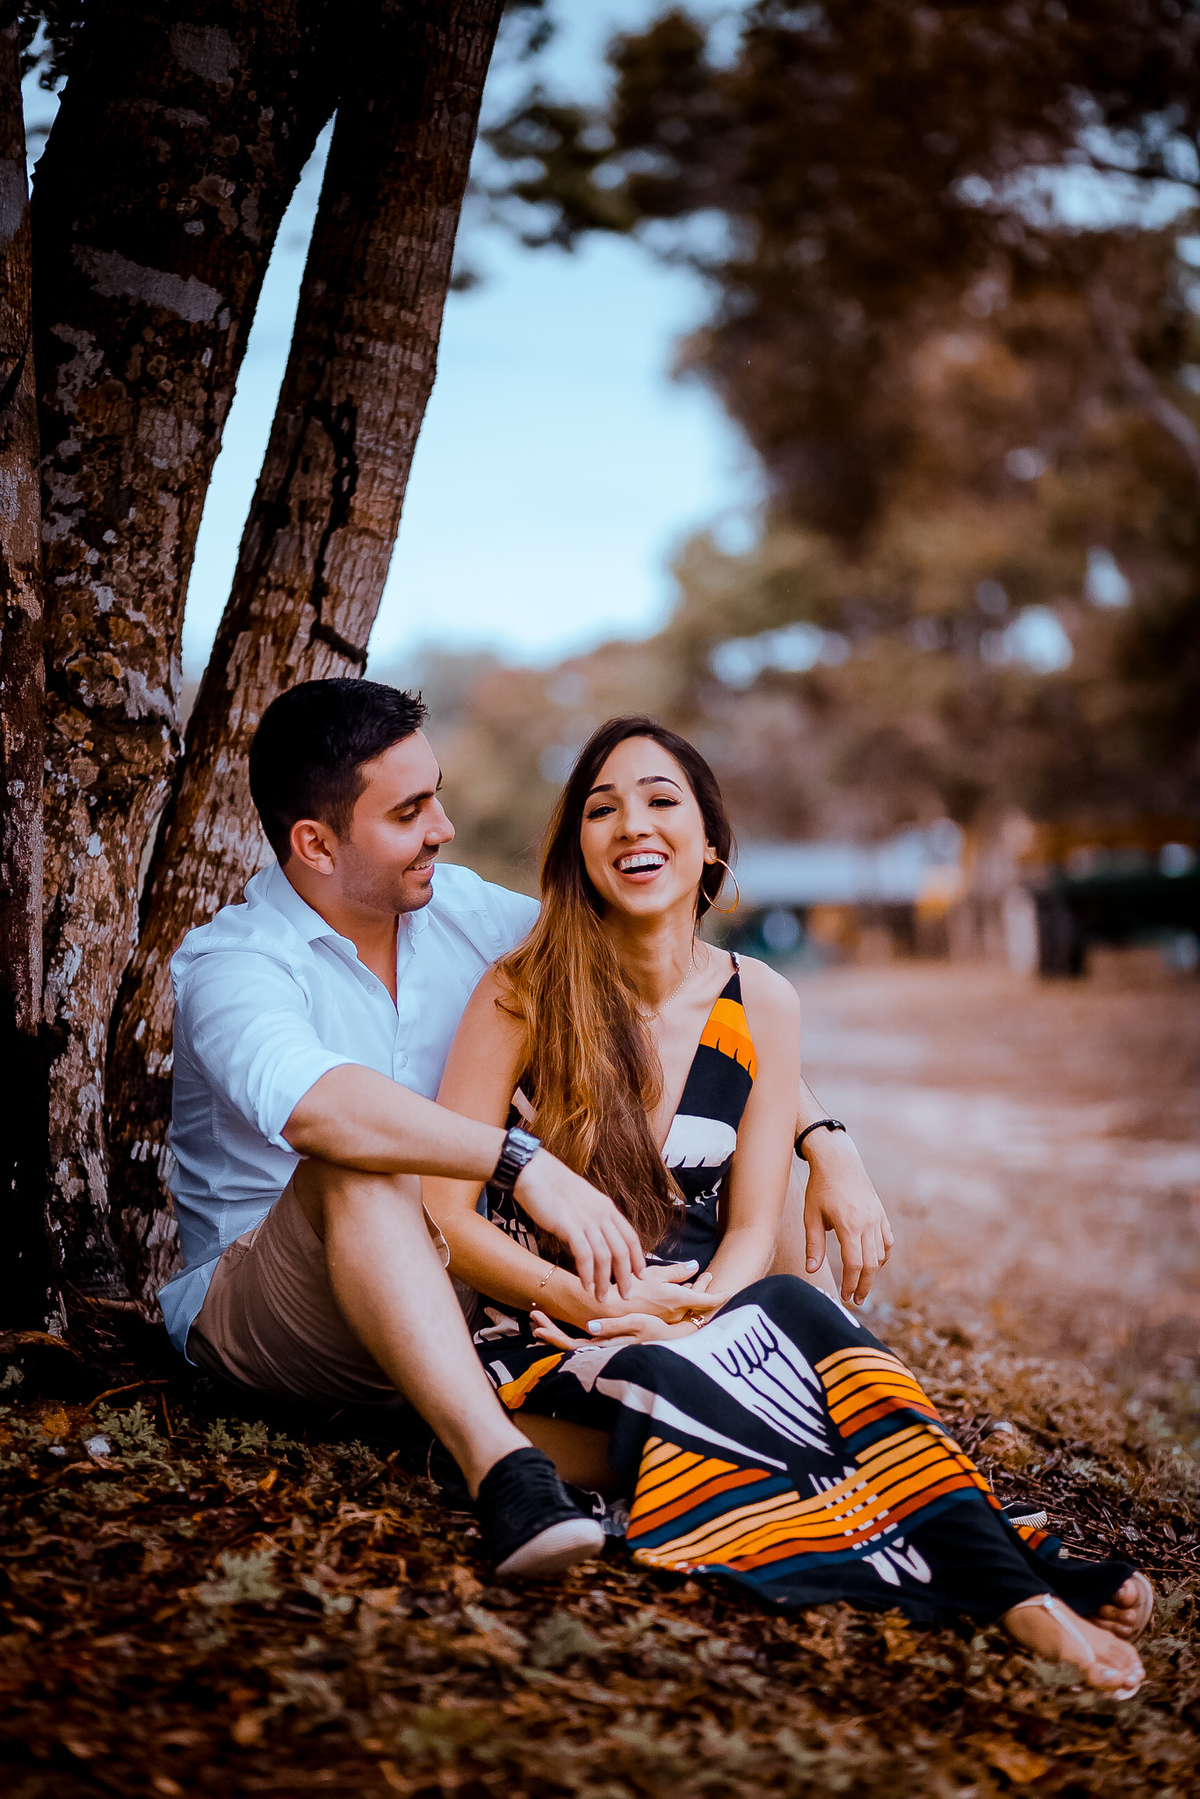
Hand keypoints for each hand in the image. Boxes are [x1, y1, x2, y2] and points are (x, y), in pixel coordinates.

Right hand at [514, 1149, 645, 1301]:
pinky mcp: (569, 1226)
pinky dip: (587, 1274)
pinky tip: (586, 1286)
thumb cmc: (553, 1186)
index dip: (638, 1258)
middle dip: (626, 1276)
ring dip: (605, 1281)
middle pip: (622, 1250)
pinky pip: (584, 1256)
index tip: (641, 1275)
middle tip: (627, 1295)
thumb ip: (593, 1217)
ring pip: (604, 1257)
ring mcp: (587, 1220)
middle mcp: (601, 1214)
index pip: (631, 1237)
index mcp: (607, 1207)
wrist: (534, 1172)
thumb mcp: (583, 1199)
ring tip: (601, 1298)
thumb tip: (596, 1237)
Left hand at [530, 1308, 680, 1348]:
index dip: (552, 1334)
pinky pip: (581, 1336)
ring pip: (572, 1340)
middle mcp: (600, 1347)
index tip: (537, 1323)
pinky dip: (568, 1326)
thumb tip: (588, 1327)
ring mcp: (603, 1344)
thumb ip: (613, 1327)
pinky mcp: (608, 1339)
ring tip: (541, 1315)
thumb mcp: (637, 1325)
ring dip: (556, 1327)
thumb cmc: (657, 1329)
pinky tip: (562, 1317)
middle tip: (533, 1315)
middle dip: (548, 1329)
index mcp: (604, 1344)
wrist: (676, 1337)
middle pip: (566, 1343)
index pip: (570, 1344)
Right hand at [602, 1264, 724, 1324]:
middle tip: (708, 1276)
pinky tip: (674, 1293)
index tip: (730, 1292)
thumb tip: (694, 1266)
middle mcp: (675, 1314)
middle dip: (703, 1289)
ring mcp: (666, 1321)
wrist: (606, 1309)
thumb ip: (676, 1271)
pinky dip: (678, 1303)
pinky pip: (674, 1313)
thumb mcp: (654, 1274)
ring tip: (691, 1282)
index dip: (720, 1296)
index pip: (707, 1301)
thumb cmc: (629, 1288)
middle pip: (697, 1303)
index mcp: (678, 1300)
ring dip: (691, 1296)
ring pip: (685, 1309)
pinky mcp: (657, 1324)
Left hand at [801, 1133, 893, 1305]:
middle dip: (864, 1285)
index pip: (854, 1264)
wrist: (838, 1161)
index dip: (851, 1284)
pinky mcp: (881, 1213)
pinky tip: (874, 1264)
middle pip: (871, 1264)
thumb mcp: (811, 1216)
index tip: (846, 1297)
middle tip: (856, 1299)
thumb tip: (811, 1270)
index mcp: (849, 1225)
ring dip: (873, 1272)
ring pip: (881, 1254)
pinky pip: (887, 1241)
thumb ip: (813, 1245)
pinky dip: (883, 1256)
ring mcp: (877, 1218)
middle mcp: (867, 1223)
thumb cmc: (820, 1187)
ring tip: (862, 1284)